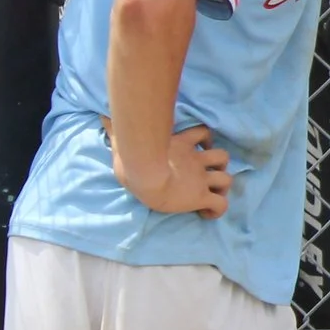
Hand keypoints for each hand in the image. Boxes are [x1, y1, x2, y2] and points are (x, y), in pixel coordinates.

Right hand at [115, 124, 231, 217]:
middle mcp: (195, 161)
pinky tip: (208, 213)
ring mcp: (200, 179)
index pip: (202, 133)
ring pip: (226, 179)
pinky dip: (217, 209)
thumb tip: (103, 116)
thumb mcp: (124, 140)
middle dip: (220, 165)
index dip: (206, 139)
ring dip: (222, 186)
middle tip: (210, 173)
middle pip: (222, 157)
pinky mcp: (200, 197)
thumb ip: (119, 130)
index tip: (202, 146)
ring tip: (212, 193)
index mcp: (181, 144)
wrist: (146, 175)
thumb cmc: (132, 158)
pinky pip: (220, 204)